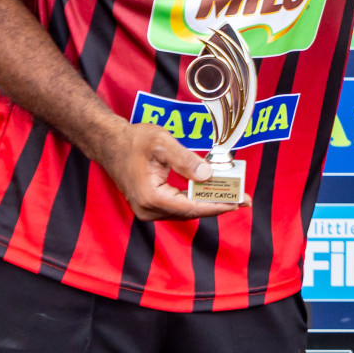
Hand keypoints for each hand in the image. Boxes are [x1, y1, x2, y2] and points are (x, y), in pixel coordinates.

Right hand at [97, 121, 245, 220]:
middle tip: (243, 199)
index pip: (191, 207)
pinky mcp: (150, 205)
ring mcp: (147, 210)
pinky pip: (178, 206)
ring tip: (233, 195)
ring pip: (185, 211)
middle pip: (190, 212)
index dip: (217, 205)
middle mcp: (148, 209)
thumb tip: (208, 174)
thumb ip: (185, 159)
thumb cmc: (133, 140)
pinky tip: (211, 193)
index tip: (238, 202)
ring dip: (208, 203)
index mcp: (150, 197)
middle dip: (218, 205)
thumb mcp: (162, 143)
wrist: (110, 143)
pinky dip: (195, 200)